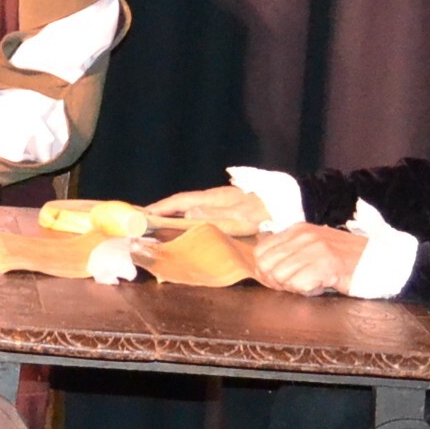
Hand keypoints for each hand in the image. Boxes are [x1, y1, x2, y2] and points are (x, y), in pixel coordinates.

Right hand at [146, 184, 267, 233]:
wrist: (288, 204)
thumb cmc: (265, 211)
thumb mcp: (240, 215)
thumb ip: (215, 214)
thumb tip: (188, 213)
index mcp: (213, 197)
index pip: (180, 201)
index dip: (160, 207)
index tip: (141, 213)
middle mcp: (214, 199)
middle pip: (183, 204)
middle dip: (164, 212)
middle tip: (145, 222)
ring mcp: (222, 204)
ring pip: (192, 210)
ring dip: (176, 217)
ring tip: (162, 227)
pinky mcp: (230, 211)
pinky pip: (202, 215)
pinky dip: (190, 221)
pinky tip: (189, 230)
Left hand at [253, 223, 367, 294]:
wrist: (375, 260)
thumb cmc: (342, 258)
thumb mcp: (311, 245)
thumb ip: (288, 251)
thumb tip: (261, 267)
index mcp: (296, 230)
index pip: (260, 251)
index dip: (264, 271)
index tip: (278, 280)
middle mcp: (303, 236)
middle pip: (267, 266)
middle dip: (276, 282)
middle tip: (296, 285)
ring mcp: (315, 248)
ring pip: (281, 277)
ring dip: (294, 287)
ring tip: (312, 283)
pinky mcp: (327, 263)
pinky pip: (299, 285)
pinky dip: (308, 291)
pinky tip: (321, 285)